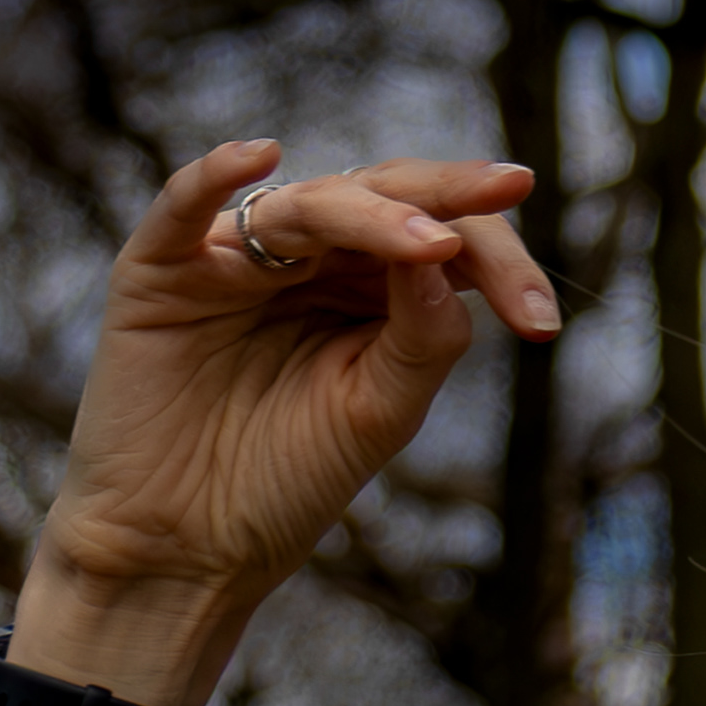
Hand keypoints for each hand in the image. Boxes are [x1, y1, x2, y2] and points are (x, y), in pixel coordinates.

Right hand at [12, 142, 560, 705]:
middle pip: (386, 198)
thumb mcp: (380, 411)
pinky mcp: (162, 270)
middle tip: (510, 189)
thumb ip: (422, 334)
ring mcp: (235, 257)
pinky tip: (261, 156)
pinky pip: (183, 206)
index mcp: (372, 288)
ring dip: (369, 213)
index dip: (500, 263)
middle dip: (451, 198)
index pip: (445, 243)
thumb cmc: (288, 480)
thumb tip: (447, 251)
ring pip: (307, 204)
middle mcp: (309, 257)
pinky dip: (215, 175)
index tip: (542, 322)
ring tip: (427, 240)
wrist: (189, 548)